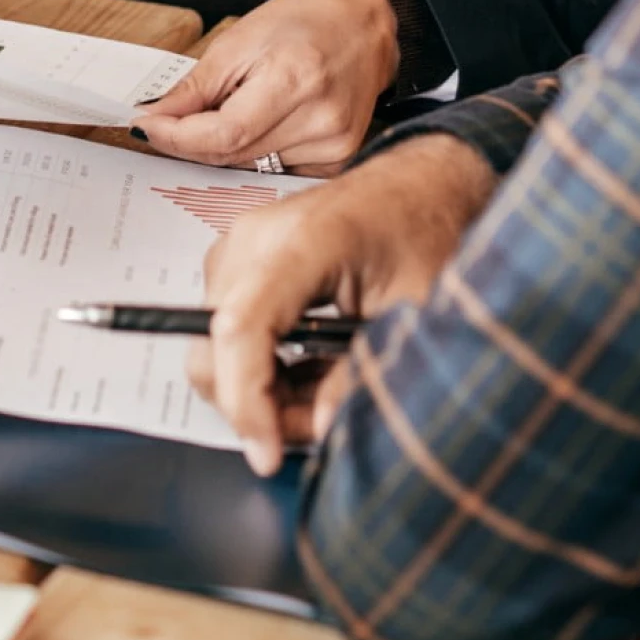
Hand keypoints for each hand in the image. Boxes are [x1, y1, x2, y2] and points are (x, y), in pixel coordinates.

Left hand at [133, 0, 400, 170]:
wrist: (364, 24)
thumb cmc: (305, 21)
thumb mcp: (240, 40)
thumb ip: (197, 88)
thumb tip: (156, 118)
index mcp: (294, 81)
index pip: (223, 133)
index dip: (177, 136)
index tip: (145, 127)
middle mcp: (321, 120)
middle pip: (234, 154)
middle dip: (192, 141)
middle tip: (167, 122)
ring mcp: (335, 144)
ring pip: (251, 165)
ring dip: (224, 146)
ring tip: (233, 105)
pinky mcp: (340, 158)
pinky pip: (277, 169)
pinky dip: (256, 151)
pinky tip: (262, 120)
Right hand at [187, 132, 497, 474]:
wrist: (420, 185)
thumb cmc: (424, 233)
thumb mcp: (414, 312)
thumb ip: (364, 372)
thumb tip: (321, 427)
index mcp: (304, 241)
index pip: (242, 327)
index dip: (246, 400)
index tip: (267, 453)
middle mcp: (257, 236)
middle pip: (216, 341)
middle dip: (254, 403)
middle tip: (312, 428)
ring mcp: (242, 242)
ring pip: (215, 340)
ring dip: (257, 386)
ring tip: (320, 395)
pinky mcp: (243, 255)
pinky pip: (228, 324)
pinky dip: (258, 363)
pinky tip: (305, 370)